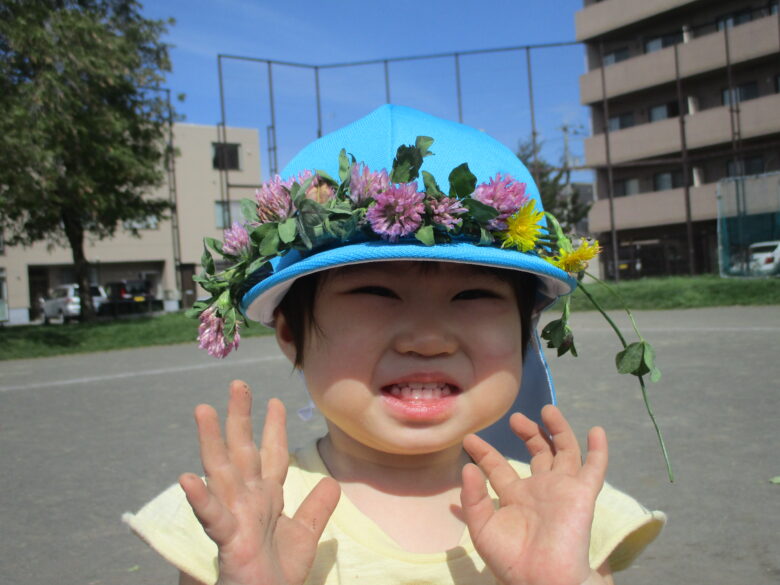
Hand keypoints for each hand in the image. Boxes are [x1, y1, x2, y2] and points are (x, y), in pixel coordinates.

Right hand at [179, 381, 340, 584]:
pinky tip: (187, 478)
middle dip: (240, 418)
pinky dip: (200, 498)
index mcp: (266, 498)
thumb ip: (316, 508)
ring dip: (211, 441)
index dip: (273, 428)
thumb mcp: (305, 536)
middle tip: (238, 384)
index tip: (276, 401)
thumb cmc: (278, 574)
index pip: (270, 455)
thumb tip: (332, 481)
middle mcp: (248, 500)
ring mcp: (235, 517)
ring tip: (204, 410)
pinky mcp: (228, 541)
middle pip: (242, 451)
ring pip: (221, 472)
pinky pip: (212, 517)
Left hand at [461, 405, 607, 584]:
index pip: (498, 467)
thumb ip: (473, 497)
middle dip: (528, 433)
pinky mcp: (581, 494)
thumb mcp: (482, 528)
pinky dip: (598, 450)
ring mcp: (562, 490)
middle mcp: (540, 490)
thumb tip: (467, 468)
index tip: (469, 438)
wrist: (540, 578)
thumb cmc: (510, 559)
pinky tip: (596, 430)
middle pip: (537, 453)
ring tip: (547, 409)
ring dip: (558, 430)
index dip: (484, 452)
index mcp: (514, 498)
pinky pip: (594, 469)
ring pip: (565, 452)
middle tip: (515, 419)